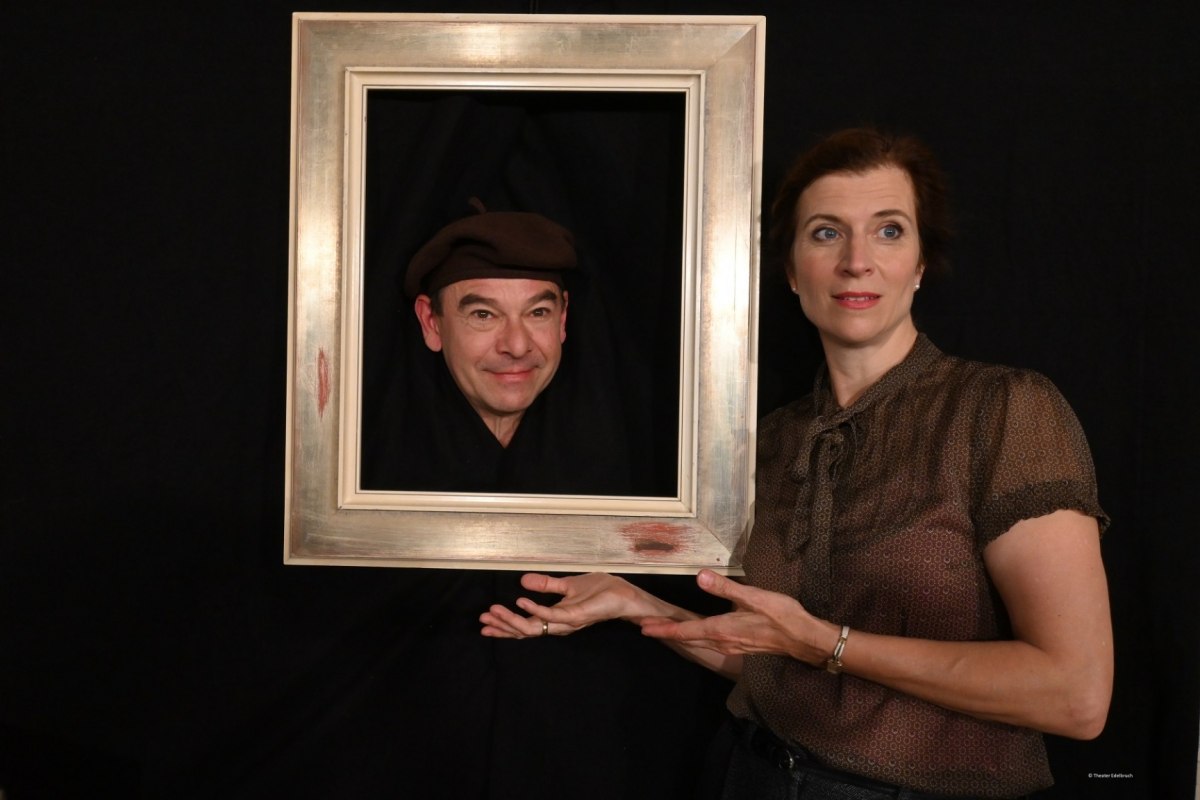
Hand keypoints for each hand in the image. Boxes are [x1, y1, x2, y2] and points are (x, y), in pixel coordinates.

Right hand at [479, 572, 647, 639]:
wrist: (624, 594)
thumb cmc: (600, 591)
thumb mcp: (567, 584)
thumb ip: (546, 585)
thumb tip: (522, 581)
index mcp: (555, 619)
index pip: (526, 626)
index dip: (504, 625)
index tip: (484, 622)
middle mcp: (559, 624)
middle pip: (525, 631)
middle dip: (502, 626)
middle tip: (482, 620)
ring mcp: (567, 622)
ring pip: (534, 626)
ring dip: (512, 619)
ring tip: (494, 610)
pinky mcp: (576, 616)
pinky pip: (551, 615)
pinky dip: (534, 609)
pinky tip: (520, 601)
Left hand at [640, 570, 835, 664]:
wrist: (804, 639)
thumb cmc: (781, 617)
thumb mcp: (754, 597)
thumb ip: (725, 588)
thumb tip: (699, 576)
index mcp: (722, 629)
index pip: (685, 631)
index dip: (664, 629)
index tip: (644, 628)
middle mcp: (722, 642)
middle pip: (688, 639)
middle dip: (666, 633)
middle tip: (645, 628)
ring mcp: (731, 646)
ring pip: (698, 642)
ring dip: (680, 636)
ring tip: (665, 630)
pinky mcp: (739, 646)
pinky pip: (710, 643)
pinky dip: (695, 638)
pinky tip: (697, 633)